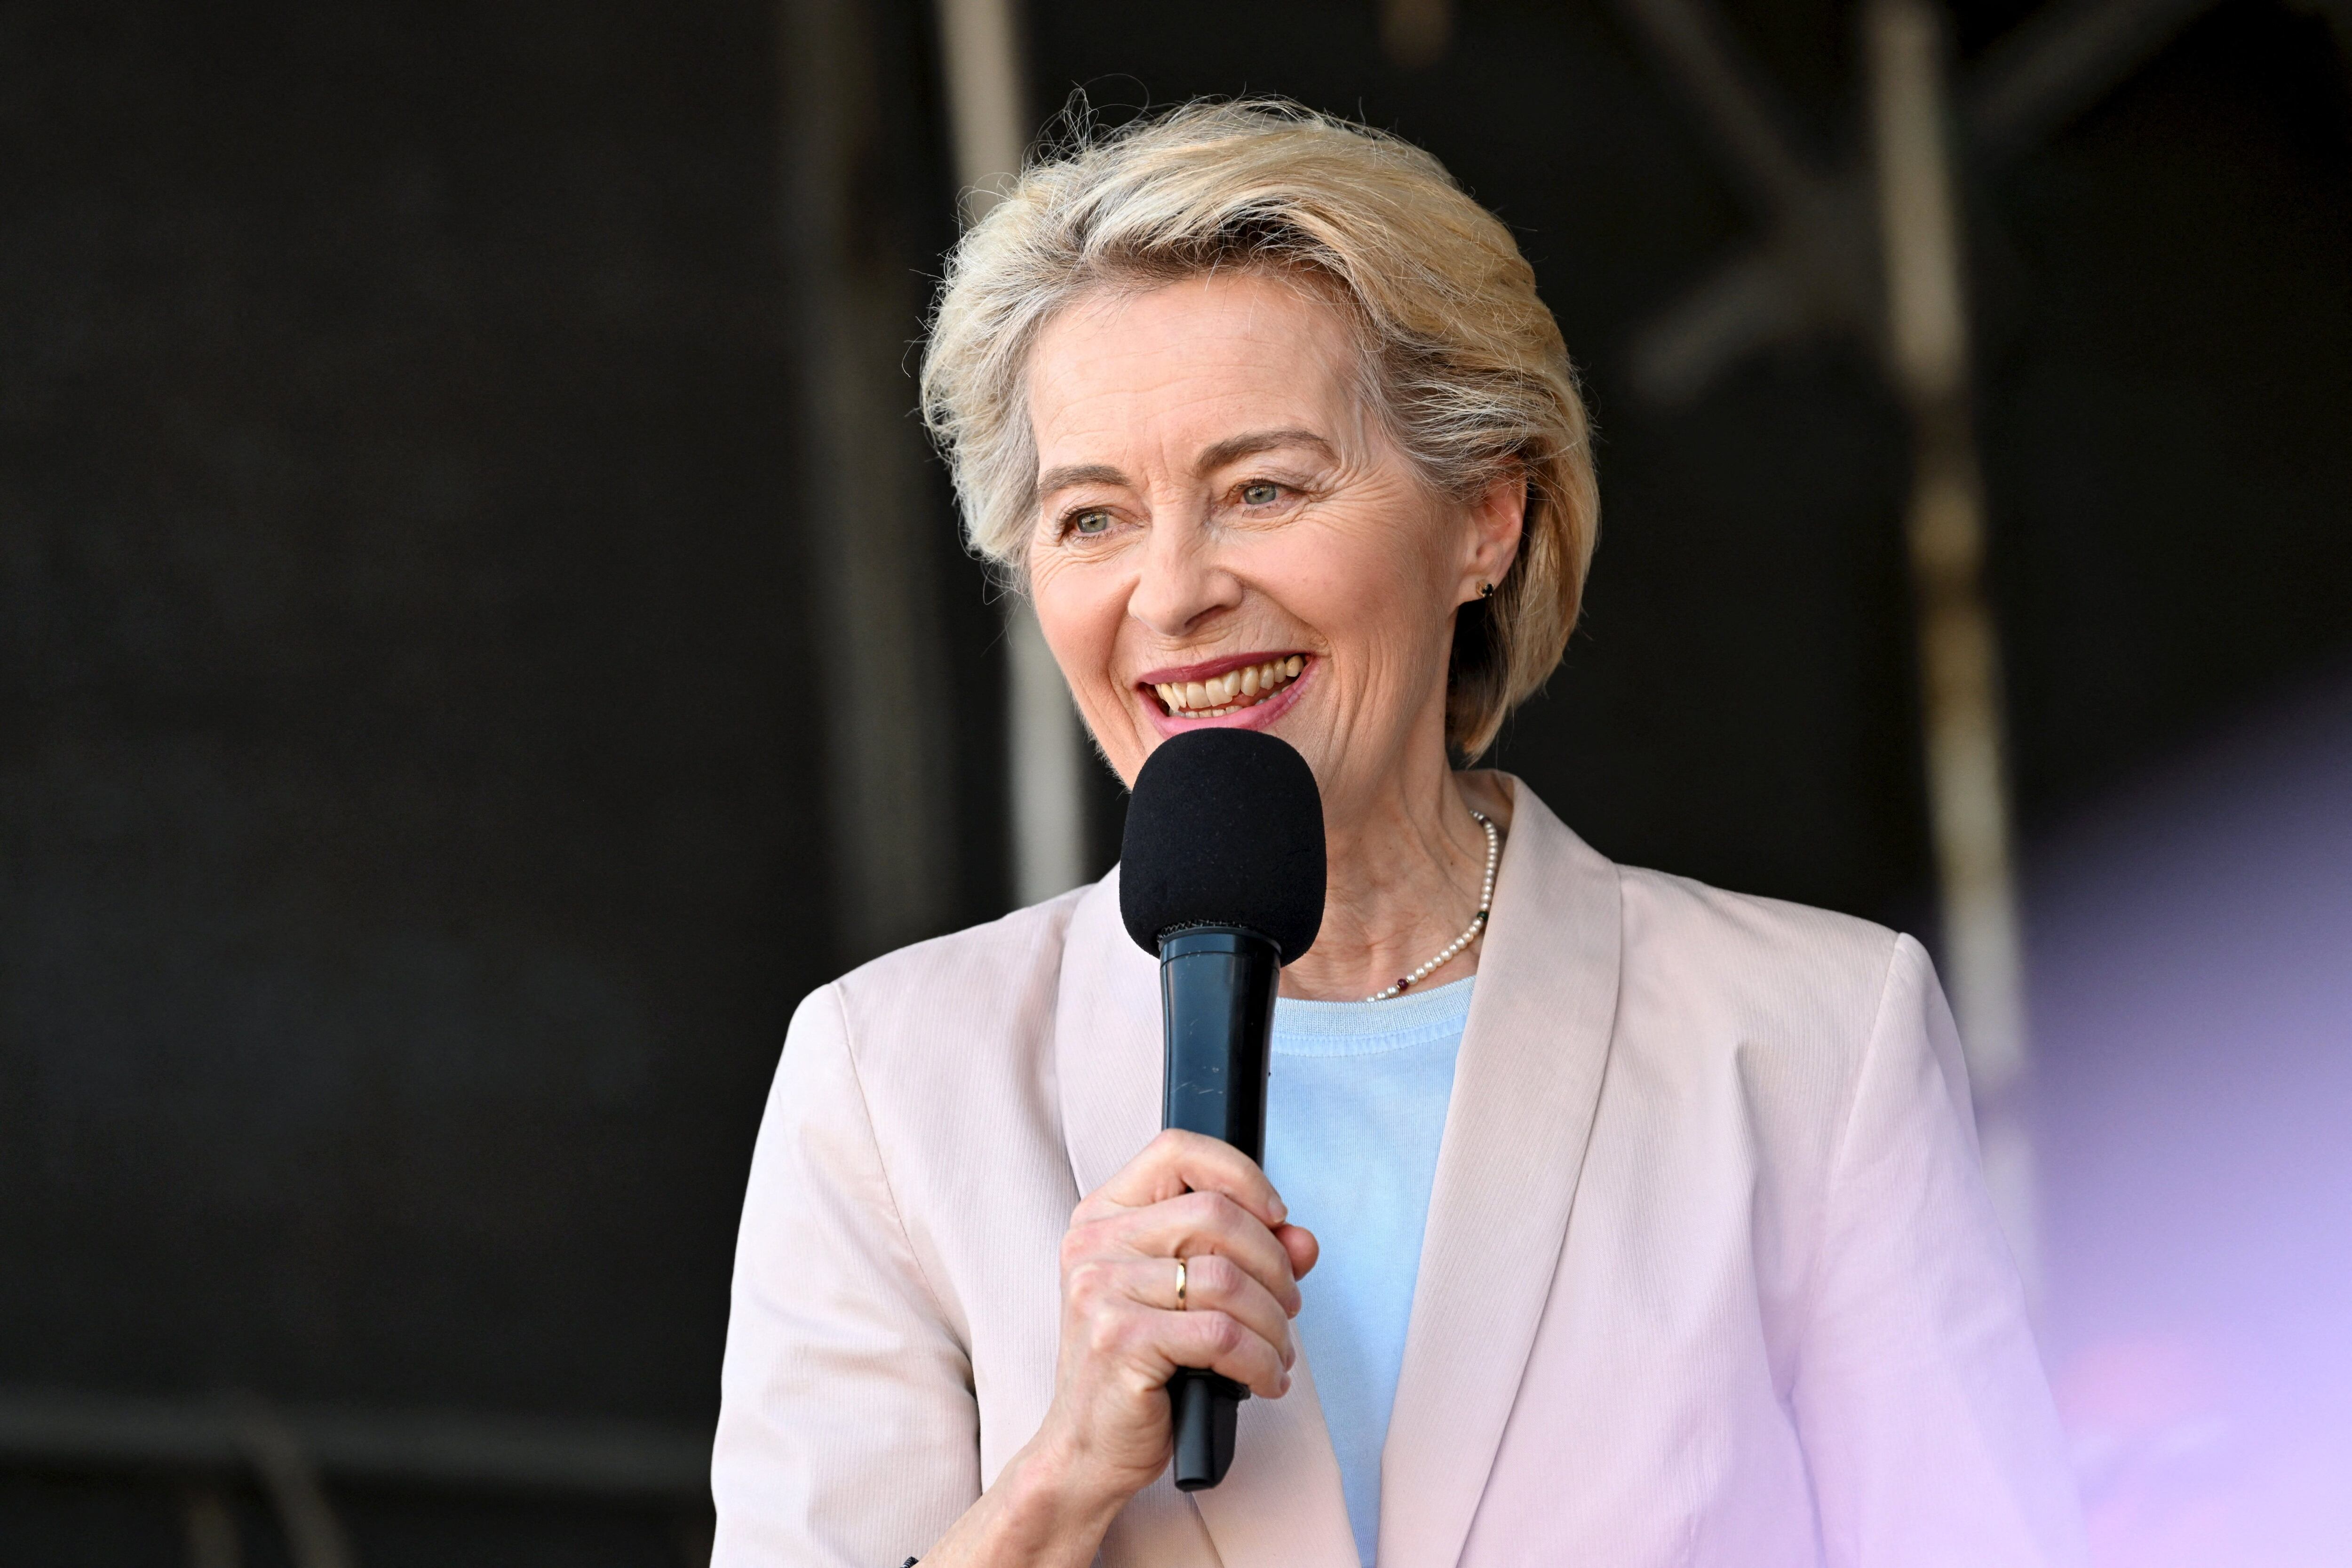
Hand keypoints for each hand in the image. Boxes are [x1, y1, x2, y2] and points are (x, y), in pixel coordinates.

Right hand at [920, 1129, 1317, 1566]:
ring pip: (1227, 1279)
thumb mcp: (1190, 1297)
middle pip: (1215, 1215)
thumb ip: (1246, 1256)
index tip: (1276, 1215)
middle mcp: (1094, 1243)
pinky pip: (1221, 1335)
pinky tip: (1264, 1379)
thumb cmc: (1138, 1368)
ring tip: (1278, 1352)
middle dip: (1273, 1263)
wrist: (1087, 1447)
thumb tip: (1303, 1240)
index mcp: (1104, 1216)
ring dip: (1274, 1322)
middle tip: (1288, 1305)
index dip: (1240, 1174)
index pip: (1177, 1150)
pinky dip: (1261, 1360)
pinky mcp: (1118, 1339)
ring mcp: (1100, 1289)